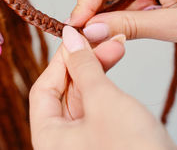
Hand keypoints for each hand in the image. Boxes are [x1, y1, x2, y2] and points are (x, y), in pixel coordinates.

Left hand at [29, 26, 176, 149]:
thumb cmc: (134, 149)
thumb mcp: (103, 100)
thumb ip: (84, 67)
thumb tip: (70, 39)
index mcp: (48, 137)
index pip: (43, 90)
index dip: (59, 61)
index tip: (75, 37)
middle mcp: (62, 141)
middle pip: (64, 91)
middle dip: (84, 62)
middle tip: (104, 41)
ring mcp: (84, 141)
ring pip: (83, 96)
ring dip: (97, 70)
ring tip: (116, 46)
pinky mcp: (104, 139)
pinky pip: (97, 106)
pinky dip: (105, 86)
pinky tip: (115, 67)